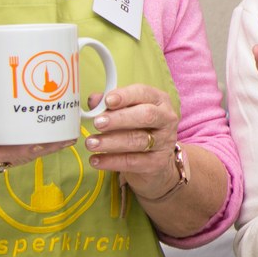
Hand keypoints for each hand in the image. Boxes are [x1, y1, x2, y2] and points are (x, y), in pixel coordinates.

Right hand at [0, 88, 69, 197]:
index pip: (5, 154)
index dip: (32, 147)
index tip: (54, 139)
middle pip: (21, 156)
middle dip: (47, 143)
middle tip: (73, 126)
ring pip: (19, 157)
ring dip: (42, 144)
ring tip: (67, 125)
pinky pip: (11, 155)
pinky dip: (29, 144)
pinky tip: (43, 130)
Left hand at [86, 83, 186, 199]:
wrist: (156, 161)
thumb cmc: (138, 129)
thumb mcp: (127, 113)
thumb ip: (110, 106)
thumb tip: (94, 100)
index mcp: (159, 100)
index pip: (144, 93)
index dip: (125, 96)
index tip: (107, 101)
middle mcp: (166, 119)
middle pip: (146, 116)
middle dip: (120, 119)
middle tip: (97, 123)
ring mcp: (164, 142)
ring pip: (138, 140)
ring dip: (111, 142)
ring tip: (91, 143)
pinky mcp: (157, 163)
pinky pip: (132, 161)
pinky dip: (111, 161)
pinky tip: (96, 160)